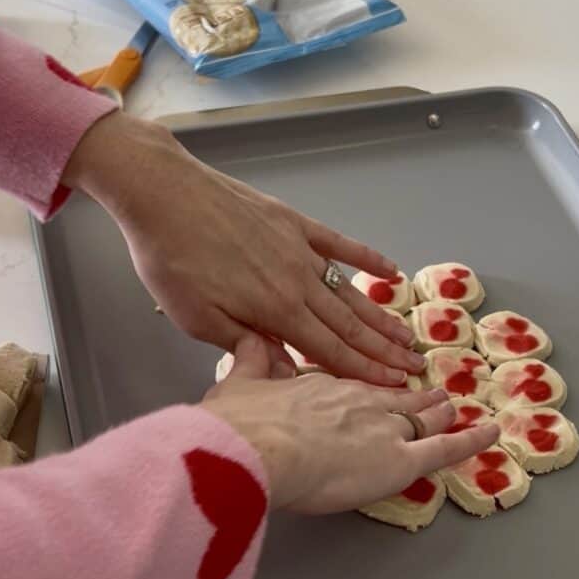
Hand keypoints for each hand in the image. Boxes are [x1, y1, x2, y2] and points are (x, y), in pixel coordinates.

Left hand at [64, 111, 424, 385]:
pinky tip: (389, 270)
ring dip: (380, 316)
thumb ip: (246, 346)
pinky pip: (339, 244)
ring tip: (406, 335)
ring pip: (349, 290)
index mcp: (276, 311)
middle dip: (383, 350)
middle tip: (414, 366)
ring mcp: (300, 249)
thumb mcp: (198, 320)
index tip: (394, 385)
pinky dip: (366, 258)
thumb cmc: (171, 262)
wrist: (164, 194)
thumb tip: (288, 370)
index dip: (364, 371)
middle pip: (349, 324)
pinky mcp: (293, 222)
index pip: (329, 351)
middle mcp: (298, 282)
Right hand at [202, 335, 499, 512]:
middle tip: (428, 392)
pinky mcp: (401, 459)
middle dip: (412, 394)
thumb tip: (250, 339)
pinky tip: (491, 434)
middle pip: (393, 395)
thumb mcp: (236, 383)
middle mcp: (359, 399)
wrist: (254, 447)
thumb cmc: (240, 424)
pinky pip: (446, 448)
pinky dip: (472, 440)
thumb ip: (249, 361)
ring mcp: (385, 427)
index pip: (354, 383)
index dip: (369, 386)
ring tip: (452, 408)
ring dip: (437, 411)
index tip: (377, 384)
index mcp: (321, 384)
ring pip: (422, 416)